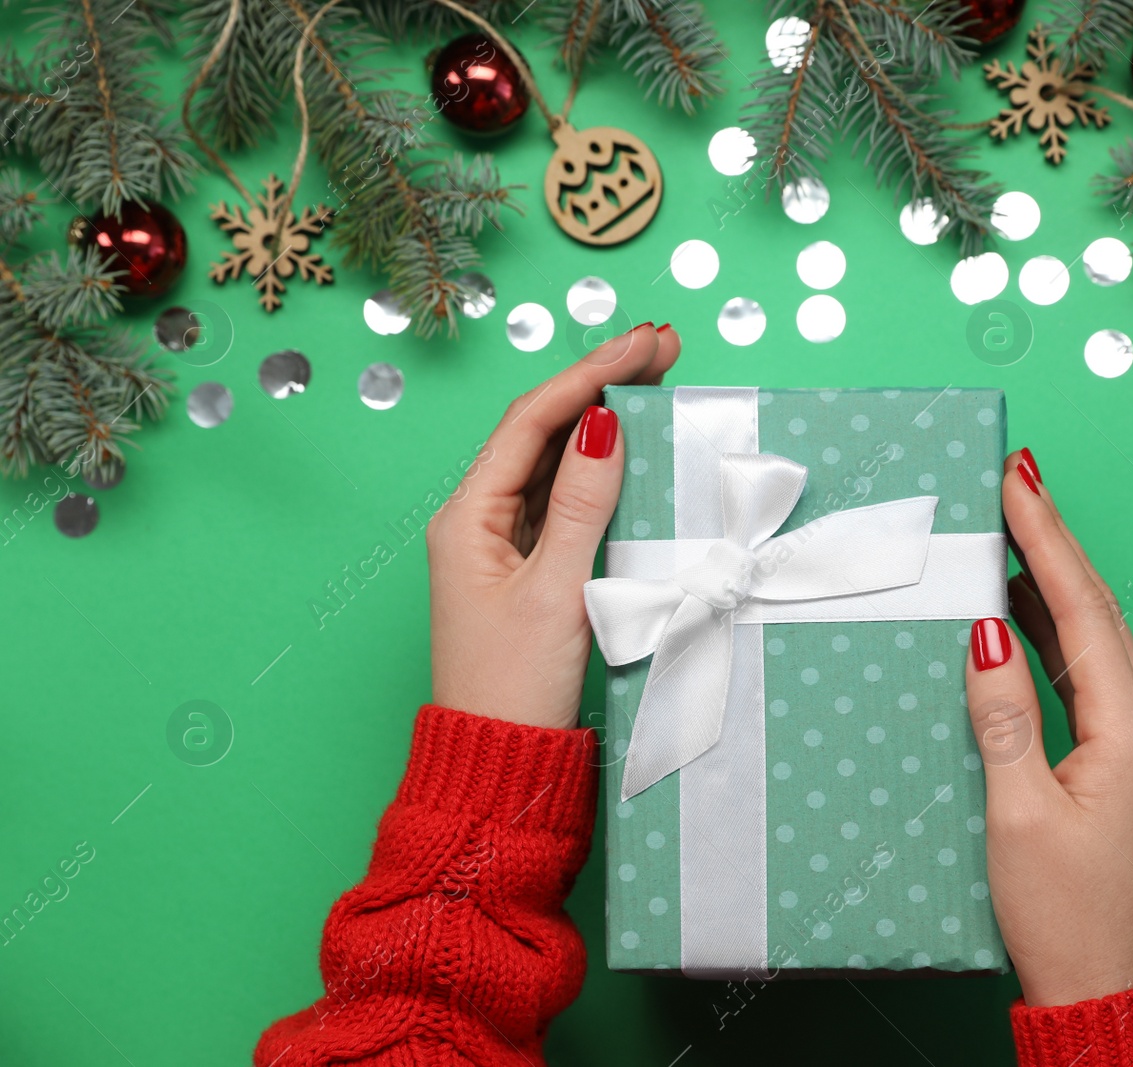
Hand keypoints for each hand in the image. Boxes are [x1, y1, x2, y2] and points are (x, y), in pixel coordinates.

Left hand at [427, 323, 678, 727]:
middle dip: (599, 383)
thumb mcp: (556, 591)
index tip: (641, 342)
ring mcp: (502, 543)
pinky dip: (599, 468)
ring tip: (654, 379)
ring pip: (553, 462)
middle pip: (540, 431)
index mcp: (467, 517)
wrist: (500, 761)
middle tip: (660, 345)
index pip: (531, 422)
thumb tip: (603, 425)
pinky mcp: (527, 568)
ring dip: (601, 419)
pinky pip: (563, 500)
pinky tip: (630, 448)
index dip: (588, 374)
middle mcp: (477, 519)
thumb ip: (582, 506)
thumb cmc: (515, 686)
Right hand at [965, 449, 1132, 1005]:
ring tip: (1013, 527)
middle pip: (1099, 612)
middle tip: (1017, 481)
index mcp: (1131, 733)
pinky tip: (1022, 612)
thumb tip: (988, 636)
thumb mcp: (1017, 813)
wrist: (1099, 987)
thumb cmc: (1059, 915)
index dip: (1048, 540)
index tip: (1021, 480)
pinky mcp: (1124, 762)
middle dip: (1055, 542)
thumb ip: (1003, 717)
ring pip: (1095, 640)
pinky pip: (1089, 675)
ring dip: (1054, 583)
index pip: (1085, 611)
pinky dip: (1055, 633)